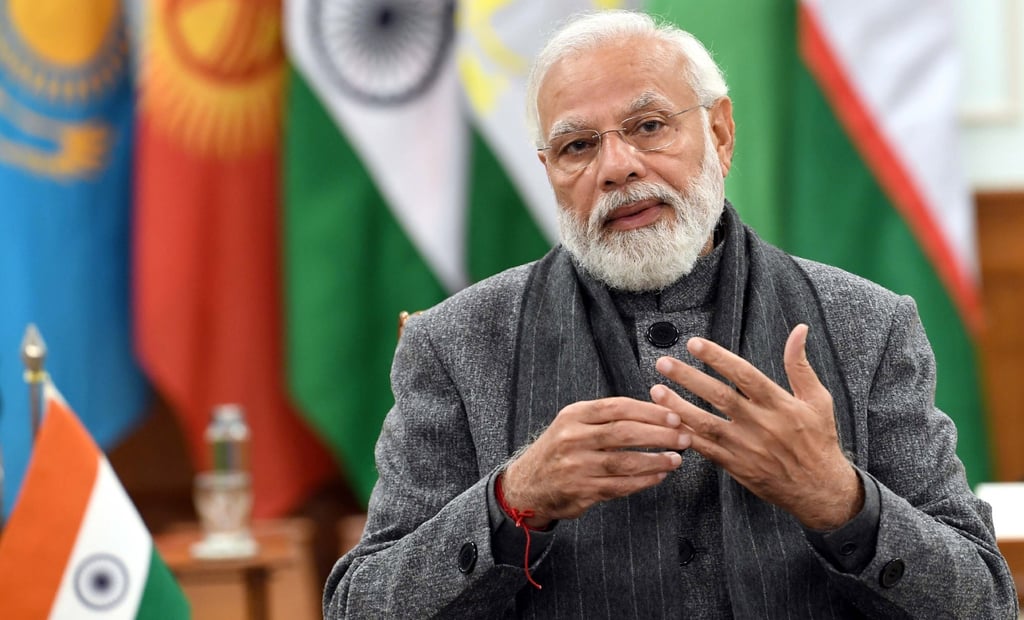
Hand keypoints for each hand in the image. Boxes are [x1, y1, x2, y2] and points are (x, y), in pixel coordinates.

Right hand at [501, 397, 689, 527]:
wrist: (527, 484)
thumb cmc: (559, 450)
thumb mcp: (573, 424)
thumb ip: (605, 418)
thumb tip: (653, 412)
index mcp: (574, 416)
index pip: (618, 408)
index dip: (650, 411)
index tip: (673, 415)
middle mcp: (573, 439)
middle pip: (624, 433)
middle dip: (659, 434)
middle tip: (683, 437)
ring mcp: (576, 466)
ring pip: (624, 462)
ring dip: (655, 460)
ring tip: (676, 459)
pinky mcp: (581, 491)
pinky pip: (619, 486)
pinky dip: (643, 481)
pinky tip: (659, 476)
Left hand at [650, 324, 861, 529]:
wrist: (820, 489)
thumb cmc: (818, 440)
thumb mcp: (818, 399)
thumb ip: (800, 365)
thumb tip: (799, 330)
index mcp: (780, 404)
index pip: (744, 374)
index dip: (718, 358)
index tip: (694, 344)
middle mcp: (761, 424)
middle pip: (719, 396)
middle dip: (689, 378)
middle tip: (664, 364)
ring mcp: (746, 446)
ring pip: (706, 424)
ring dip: (678, 407)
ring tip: (655, 390)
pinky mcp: (736, 466)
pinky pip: (705, 449)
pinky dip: (685, 437)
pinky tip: (665, 424)